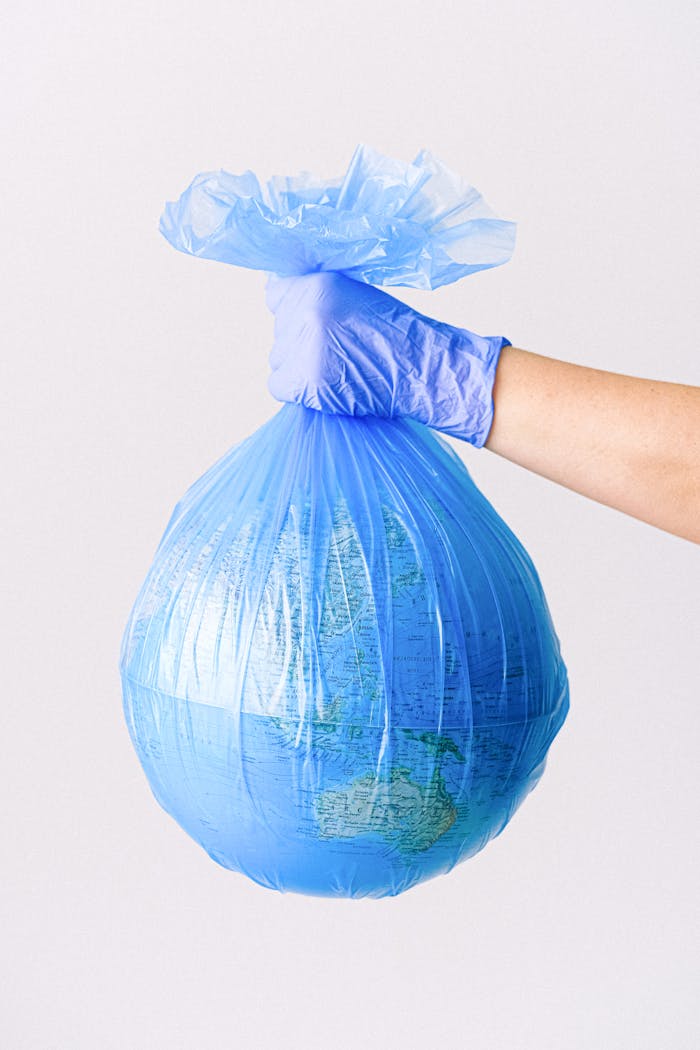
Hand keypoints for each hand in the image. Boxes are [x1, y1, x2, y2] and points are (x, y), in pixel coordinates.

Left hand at [266, 271, 510, 446]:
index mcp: (319, 285)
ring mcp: (303, 347)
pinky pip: (277, 385)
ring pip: (278, 358)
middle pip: (279, 330)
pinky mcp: (305, 381)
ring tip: (336, 368)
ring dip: (298, 366)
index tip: (312, 324)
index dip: (292, 311)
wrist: (421, 368)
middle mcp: (306, 312)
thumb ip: (318, 295)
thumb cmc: (396, 334)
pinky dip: (296, 391)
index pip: (276, 295)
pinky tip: (324, 387)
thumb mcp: (356, 295)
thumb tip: (274, 293)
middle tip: (336, 350)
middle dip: (300, 341)